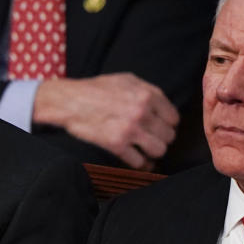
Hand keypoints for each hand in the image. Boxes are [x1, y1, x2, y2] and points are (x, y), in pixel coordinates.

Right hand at [33, 74, 178, 169]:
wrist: (69, 101)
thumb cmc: (95, 89)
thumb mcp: (126, 80)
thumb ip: (148, 90)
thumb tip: (162, 106)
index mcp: (147, 95)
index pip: (173, 118)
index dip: (167, 124)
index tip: (159, 127)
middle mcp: (141, 112)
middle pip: (168, 136)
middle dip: (160, 139)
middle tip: (150, 139)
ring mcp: (129, 129)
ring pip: (158, 150)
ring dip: (151, 152)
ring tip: (144, 150)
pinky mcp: (116, 145)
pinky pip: (139, 162)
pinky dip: (138, 163)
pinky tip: (134, 159)